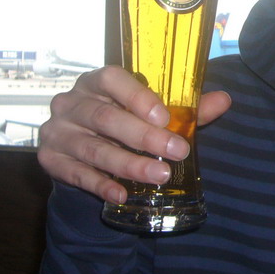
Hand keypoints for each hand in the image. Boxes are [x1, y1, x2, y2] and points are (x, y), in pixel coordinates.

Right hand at [37, 66, 231, 203]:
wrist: (82, 151)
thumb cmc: (124, 122)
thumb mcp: (152, 114)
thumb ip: (186, 109)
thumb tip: (224, 100)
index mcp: (96, 82)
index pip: (111, 79)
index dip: (136, 96)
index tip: (164, 117)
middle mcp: (72, 103)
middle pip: (105, 117)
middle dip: (143, 137)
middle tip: (177, 151)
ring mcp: (58, 131)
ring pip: (93, 148)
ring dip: (128, 164)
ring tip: (160, 176)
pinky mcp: (50, 160)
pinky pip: (77, 173)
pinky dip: (101, 184)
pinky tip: (122, 194)